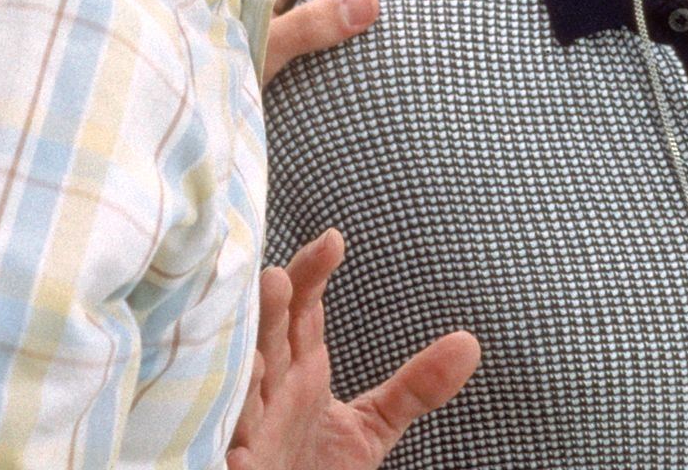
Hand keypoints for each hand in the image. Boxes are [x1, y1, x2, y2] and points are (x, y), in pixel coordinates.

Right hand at [226, 229, 480, 469]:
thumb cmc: (314, 468)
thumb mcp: (370, 429)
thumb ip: (414, 389)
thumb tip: (469, 343)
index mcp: (297, 374)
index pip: (301, 313)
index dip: (312, 275)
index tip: (334, 241)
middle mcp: (266, 393)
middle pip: (265, 342)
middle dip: (268, 314)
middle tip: (277, 278)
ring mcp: (244, 429)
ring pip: (234, 391)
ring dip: (239, 369)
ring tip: (255, 353)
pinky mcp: (229, 465)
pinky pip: (218, 446)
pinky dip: (223, 434)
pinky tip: (238, 425)